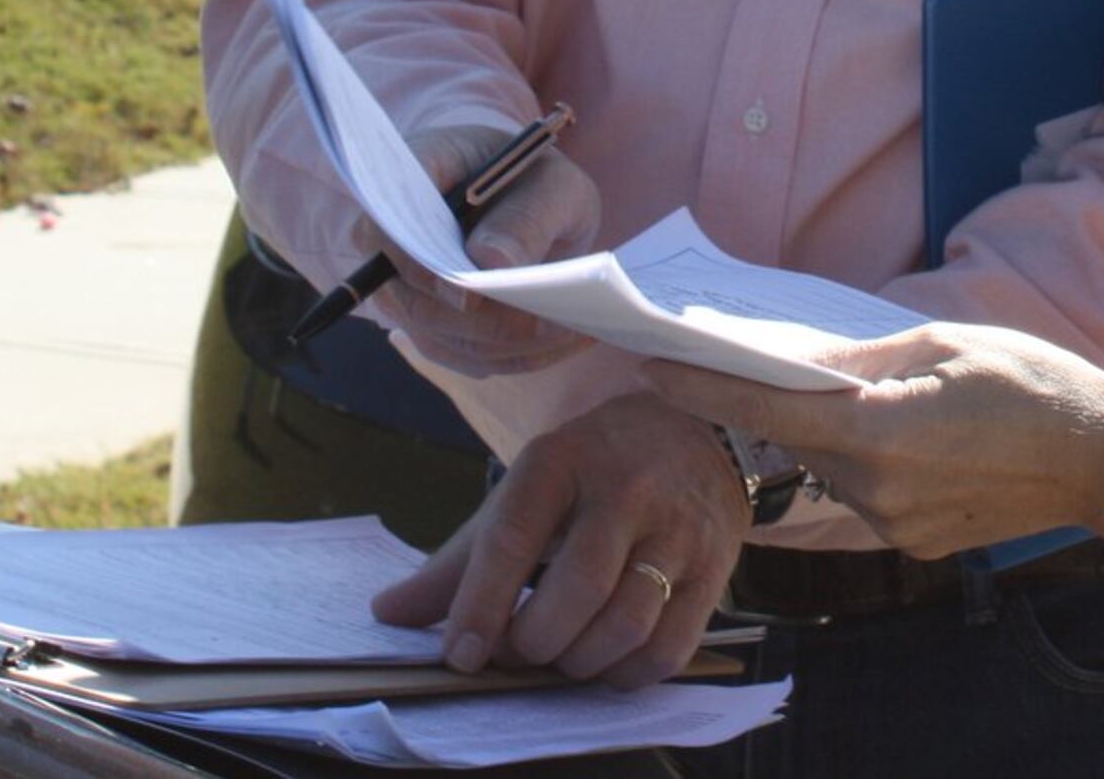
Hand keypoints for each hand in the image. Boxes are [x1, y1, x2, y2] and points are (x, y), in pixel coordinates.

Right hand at [367, 124, 600, 374]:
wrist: (527, 198)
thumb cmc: (533, 179)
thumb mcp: (550, 184)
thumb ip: (525, 216)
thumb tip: (491, 263)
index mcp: (407, 183)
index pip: (385, 228)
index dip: (419, 266)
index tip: (470, 293)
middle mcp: (390, 243)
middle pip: (414, 300)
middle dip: (485, 320)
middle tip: (555, 323)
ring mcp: (405, 292)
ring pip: (446, 337)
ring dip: (511, 344)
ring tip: (578, 330)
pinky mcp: (433, 329)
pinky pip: (469, 356)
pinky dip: (520, 355)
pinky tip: (569, 339)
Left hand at [371, 393, 741, 687]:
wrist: (693, 430)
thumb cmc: (589, 472)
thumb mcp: (523, 494)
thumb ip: (458, 560)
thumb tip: (388, 614)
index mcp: (561, 460)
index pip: (515, 537)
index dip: (482, 604)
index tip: (461, 654)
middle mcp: (625, 488)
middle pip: (578, 589)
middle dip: (535, 642)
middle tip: (517, 652)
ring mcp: (677, 528)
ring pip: (626, 623)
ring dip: (580, 663)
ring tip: (561, 656)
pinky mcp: (715, 566)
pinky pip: (670, 647)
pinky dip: (628, 674)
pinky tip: (607, 663)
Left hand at [641, 322, 1103, 558]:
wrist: (1102, 458)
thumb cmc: (1031, 381)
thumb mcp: (940, 344)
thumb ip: (857, 358)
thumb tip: (789, 359)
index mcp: (881, 432)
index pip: (766, 409)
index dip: (702, 385)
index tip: (649, 362)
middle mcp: (877, 491)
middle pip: (794, 439)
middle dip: (772, 399)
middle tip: (748, 354)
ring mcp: (894, 526)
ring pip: (829, 466)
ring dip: (829, 430)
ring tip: (867, 391)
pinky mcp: (913, 543)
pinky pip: (865, 492)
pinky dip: (866, 459)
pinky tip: (909, 434)